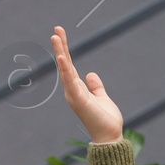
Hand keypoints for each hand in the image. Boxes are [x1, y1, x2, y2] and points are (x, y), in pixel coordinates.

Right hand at [51, 25, 123, 144]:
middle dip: (61, 46)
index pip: (70, 65)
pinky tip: (62, 57)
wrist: (109, 135)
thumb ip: (95, 86)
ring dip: (61, 53)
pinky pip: (71, 82)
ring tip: (56, 37)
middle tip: (56, 29)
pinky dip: (66, 70)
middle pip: (65, 64)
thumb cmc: (105, 119)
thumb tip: (91, 74)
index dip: (65, 49)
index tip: (60, 34)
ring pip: (65, 70)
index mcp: (77, 88)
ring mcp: (74, 95)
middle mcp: (72, 90)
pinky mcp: (79, 99)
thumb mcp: (101, 97)